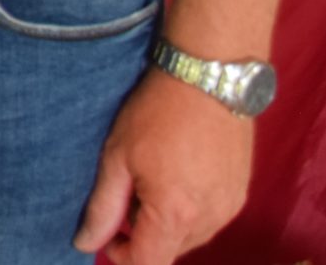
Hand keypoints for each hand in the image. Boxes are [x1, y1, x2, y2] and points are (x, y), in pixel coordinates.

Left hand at [73, 69, 254, 262]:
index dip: (123, 257)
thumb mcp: (117, 157)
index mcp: (175, 214)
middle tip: (124, 197)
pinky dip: (188, 211)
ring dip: (166, 224)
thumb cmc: (156, 113)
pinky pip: (209, 219)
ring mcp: (230, 208)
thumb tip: (84, 244)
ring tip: (148, 181)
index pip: (150, 263)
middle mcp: (210, 219)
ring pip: (191, 237)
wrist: (209, 78)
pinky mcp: (240, 194)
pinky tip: (174, 177)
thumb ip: (102, 207)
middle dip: (142, 236)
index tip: (108, 234)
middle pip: (171, 251)